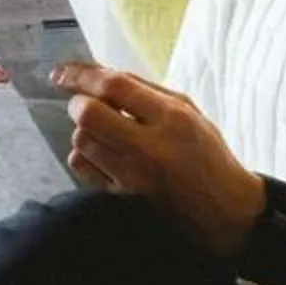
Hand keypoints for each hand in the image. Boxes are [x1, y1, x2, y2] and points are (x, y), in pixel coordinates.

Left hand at [52, 63, 268, 259]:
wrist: (225, 212)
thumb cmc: (206, 155)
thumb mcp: (190, 113)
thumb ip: (147, 92)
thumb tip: (97, 73)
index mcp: (173, 119)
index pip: (115, 86)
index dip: (81, 74)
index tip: (61, 73)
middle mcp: (152, 149)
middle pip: (89, 114)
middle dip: (78, 102)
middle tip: (84, 103)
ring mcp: (134, 178)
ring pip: (82, 140)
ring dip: (84, 130)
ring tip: (105, 133)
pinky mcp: (122, 200)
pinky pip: (81, 168)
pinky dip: (84, 155)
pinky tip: (103, 155)